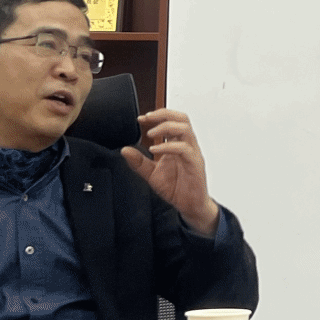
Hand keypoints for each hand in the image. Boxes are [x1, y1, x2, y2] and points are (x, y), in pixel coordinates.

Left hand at [121, 108, 220, 233]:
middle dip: (163, 114)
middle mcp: (187, 146)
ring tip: (150, 132)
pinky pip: (184, 149)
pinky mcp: (195, 164)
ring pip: (185, 129)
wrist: (189, 206)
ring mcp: (192, 153)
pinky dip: (168, 146)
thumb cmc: (176, 188)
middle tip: (147, 117)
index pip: (171, 120)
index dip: (157, 115)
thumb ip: (139, 162)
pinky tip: (155, 149)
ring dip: (166, 127)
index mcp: (178, 144)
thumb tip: (125, 150)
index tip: (140, 118)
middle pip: (181, 118)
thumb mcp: (151, 174)